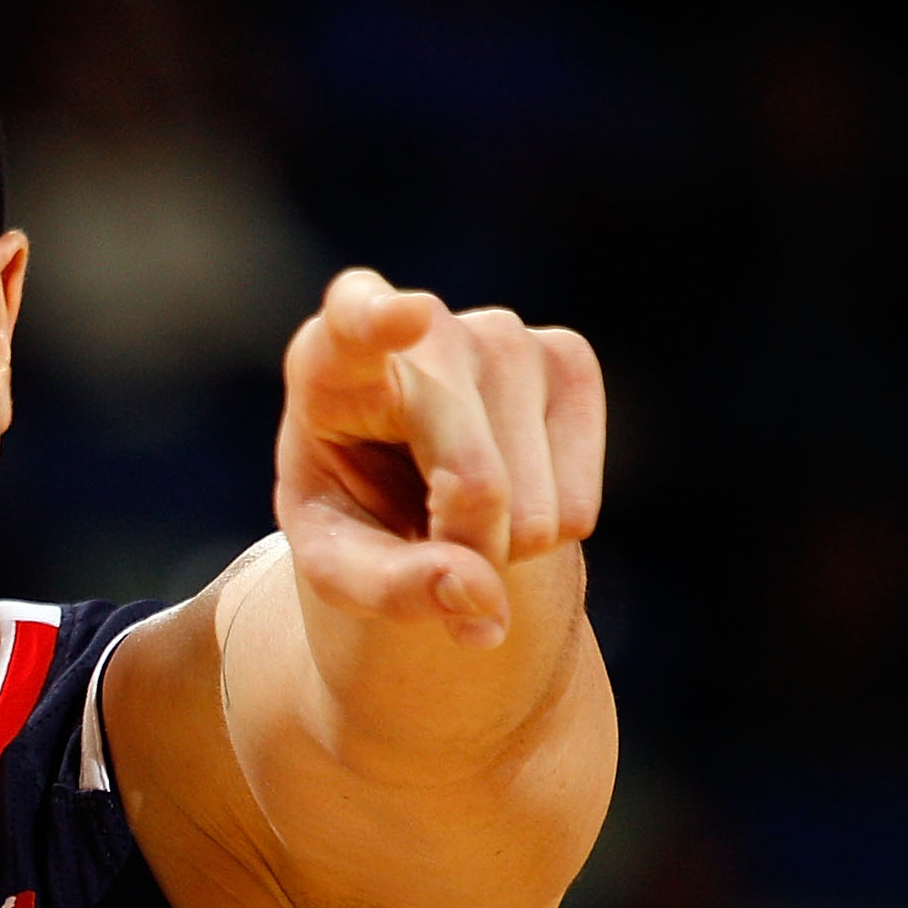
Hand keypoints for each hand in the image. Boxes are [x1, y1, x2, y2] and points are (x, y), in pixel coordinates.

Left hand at [272, 268, 604, 649]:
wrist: (410, 485)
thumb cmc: (355, 509)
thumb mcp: (337, 564)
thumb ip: (388, 586)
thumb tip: (478, 591)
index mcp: (331, 363)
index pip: (352, 322)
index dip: (376, 320)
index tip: (404, 315)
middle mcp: (429, 333)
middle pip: (475, 480)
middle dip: (463, 548)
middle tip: (424, 538)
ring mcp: (507, 337)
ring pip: (536, 509)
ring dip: (503, 544)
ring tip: (456, 502)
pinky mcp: (569, 359)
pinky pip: (576, 509)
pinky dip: (546, 533)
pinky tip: (509, 488)